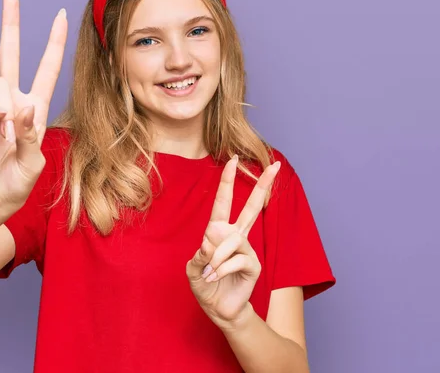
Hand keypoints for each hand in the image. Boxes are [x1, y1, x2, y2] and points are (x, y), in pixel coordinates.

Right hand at [0, 0, 67, 231]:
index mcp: (34, 111)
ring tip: (10, 140)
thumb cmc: (14, 186)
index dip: (53, 44)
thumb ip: (31, 135)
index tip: (61, 15)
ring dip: (7, 107)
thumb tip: (23, 105)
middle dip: (11, 24)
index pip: (45, 70)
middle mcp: (12, 105)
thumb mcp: (34, 164)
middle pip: (10, 56)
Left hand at [186, 155, 280, 330]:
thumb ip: (198, 257)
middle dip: (263, 186)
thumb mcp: (193, 270)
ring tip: (209, 272)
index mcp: (219, 232)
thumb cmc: (205, 284)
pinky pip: (236, 260)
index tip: (235, 160)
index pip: (224, 202)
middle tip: (276, 165)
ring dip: (216, 258)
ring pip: (232, 241)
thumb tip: (209, 244)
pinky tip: (216, 277)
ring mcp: (247, 250)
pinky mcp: (254, 265)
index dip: (228, 181)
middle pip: (252, 208)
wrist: (218, 309)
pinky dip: (221, 269)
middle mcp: (236, 236)